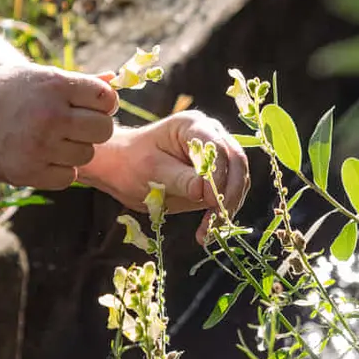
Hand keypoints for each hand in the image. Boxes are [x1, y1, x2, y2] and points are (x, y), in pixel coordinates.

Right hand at [0, 65, 118, 189]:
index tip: (88, 107)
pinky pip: (67, 177)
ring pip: (87, 155)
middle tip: (72, 127)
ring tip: (49, 140)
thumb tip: (112, 80)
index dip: (102, 103)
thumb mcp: (32, 76)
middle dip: (92, 129)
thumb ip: (74, 82)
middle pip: (104, 129)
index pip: (106, 97)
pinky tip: (40, 158)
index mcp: (53, 84)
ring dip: (73, 150)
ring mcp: (40, 146)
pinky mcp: (28, 173)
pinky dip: (59, 171)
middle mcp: (50, 115)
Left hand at [79, 110, 250, 245]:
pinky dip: (220, 213)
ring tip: (209, 230)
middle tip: (217, 219)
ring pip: (237, 180)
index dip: (219, 175)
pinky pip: (227, 193)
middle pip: (236, 162)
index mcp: (193, 126)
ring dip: (228, 206)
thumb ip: (180, 180)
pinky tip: (206, 232)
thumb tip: (204, 191)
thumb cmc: (130, 163)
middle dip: (230, 193)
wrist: (121, 168)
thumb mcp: (151, 171)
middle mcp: (210, 136)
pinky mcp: (214, 177)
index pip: (218, 148)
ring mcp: (215, 156)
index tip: (210, 201)